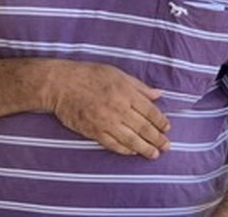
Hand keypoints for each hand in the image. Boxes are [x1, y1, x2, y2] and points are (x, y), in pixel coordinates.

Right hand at [48, 61, 170, 158]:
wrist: (60, 84)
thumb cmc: (89, 75)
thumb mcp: (116, 73)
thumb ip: (138, 86)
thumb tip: (158, 95)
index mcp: (125, 92)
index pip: (150, 111)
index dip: (161, 121)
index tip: (167, 128)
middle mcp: (118, 108)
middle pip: (144, 128)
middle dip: (157, 139)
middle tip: (166, 146)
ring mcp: (106, 122)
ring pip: (131, 140)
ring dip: (145, 148)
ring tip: (154, 154)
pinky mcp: (94, 132)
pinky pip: (113, 144)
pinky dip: (125, 150)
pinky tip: (132, 152)